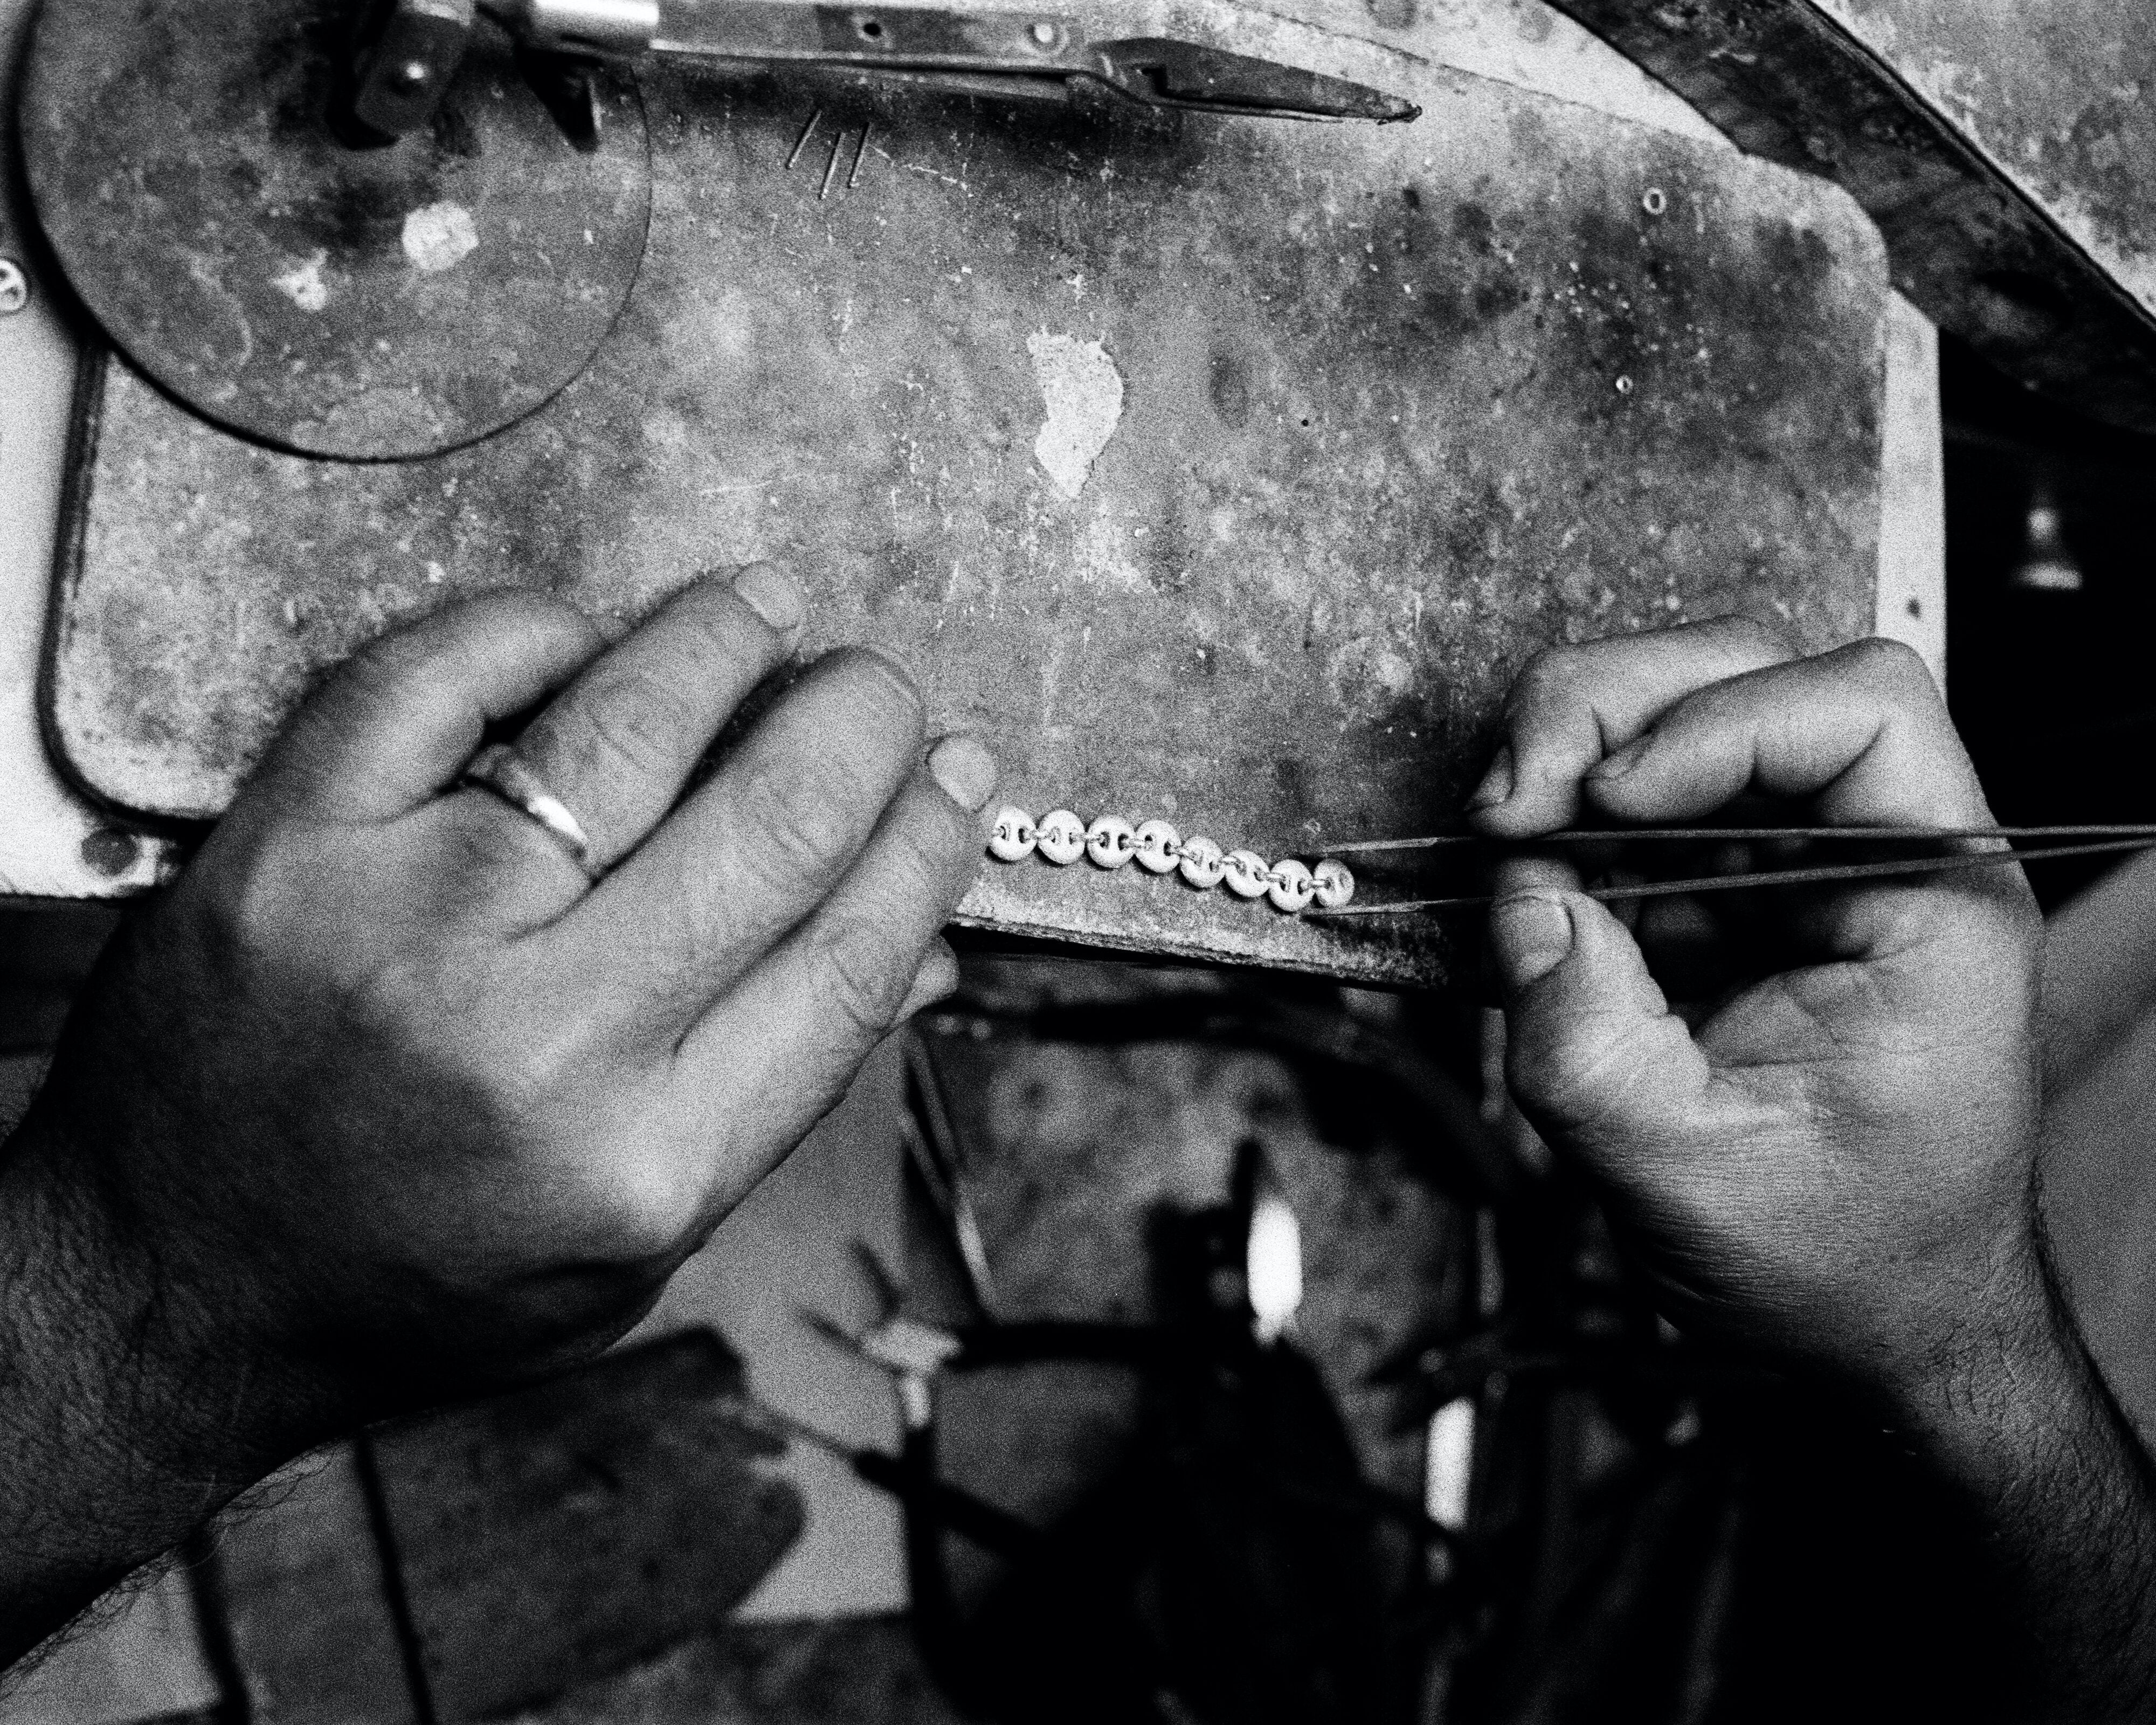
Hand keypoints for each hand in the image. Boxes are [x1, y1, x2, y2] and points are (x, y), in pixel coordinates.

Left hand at [17, 566, 996, 1432]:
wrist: (175, 1290)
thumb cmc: (429, 1276)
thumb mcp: (637, 1248)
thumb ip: (774, 1095)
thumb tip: (918, 942)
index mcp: (651, 1157)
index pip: (848, 956)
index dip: (929, 842)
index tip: (963, 769)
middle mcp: (544, 1042)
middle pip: (768, 824)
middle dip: (857, 723)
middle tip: (878, 682)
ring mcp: (407, 927)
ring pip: (623, 725)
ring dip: (724, 641)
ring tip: (768, 606)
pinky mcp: (287, 848)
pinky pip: (430, 680)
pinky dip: (526, 631)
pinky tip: (584, 634)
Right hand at [1469, 619, 2045, 1395]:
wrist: (1876, 1326)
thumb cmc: (1843, 1265)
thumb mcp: (1688, 1175)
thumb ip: (1588, 1044)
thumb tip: (1521, 904)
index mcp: (1936, 905)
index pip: (1858, 710)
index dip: (1719, 725)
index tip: (1613, 801)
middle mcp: (1882, 858)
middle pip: (1757, 672)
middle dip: (1612, 707)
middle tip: (1514, 794)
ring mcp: (1802, 866)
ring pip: (1691, 710)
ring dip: (1578, 745)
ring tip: (1508, 822)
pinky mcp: (1732, 892)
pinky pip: (1644, 803)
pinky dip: (1568, 813)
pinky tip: (1527, 864)